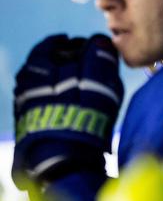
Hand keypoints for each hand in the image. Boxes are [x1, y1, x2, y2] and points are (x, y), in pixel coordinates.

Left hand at [12, 34, 123, 187]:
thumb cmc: (82, 113)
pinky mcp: (31, 128)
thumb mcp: (98, 78)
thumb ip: (100, 56)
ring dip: (62, 84)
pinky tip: (75, 109)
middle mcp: (24, 86)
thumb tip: (100, 42)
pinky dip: (60, 102)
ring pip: (45, 88)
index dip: (67, 42)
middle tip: (84, 65)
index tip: (80, 43)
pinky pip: (46, 106)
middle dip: (64, 64)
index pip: (49, 45)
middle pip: (45, 67)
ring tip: (83, 89)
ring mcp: (25, 109)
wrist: (64, 159)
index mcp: (36, 69)